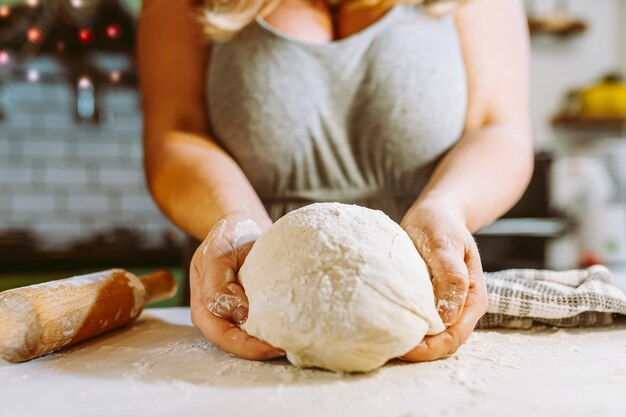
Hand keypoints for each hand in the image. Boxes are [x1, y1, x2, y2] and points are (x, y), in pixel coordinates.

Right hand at [189, 215, 284, 359]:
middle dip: (263, 350)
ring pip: (254, 337)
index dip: (247, 347)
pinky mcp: (257, 306)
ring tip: (297, 340)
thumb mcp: (215, 255)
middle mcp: (221, 316)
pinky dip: (281, 326)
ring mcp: (239, 313)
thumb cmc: (226, 238)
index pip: (224, 337)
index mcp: (205, 309)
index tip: (274, 347)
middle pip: (240, 345)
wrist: (241, 225)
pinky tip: (298, 325)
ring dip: (274, 341)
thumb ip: (217, 285)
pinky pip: (267, 323)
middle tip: (292, 347)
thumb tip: (239, 314)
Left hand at [399, 199, 487, 360]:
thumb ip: (451, 275)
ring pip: (429, 337)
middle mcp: (461, 308)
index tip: (402, 347)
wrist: (435, 214)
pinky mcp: (428, 300)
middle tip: (384, 347)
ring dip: (409, 341)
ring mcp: (445, 306)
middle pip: (441, 344)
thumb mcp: (445, 243)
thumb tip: (448, 315)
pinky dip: (404, 327)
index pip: (454, 337)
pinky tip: (385, 324)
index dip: (429, 349)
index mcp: (473, 299)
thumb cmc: (441, 224)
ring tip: (382, 338)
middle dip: (417, 351)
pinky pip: (418, 321)